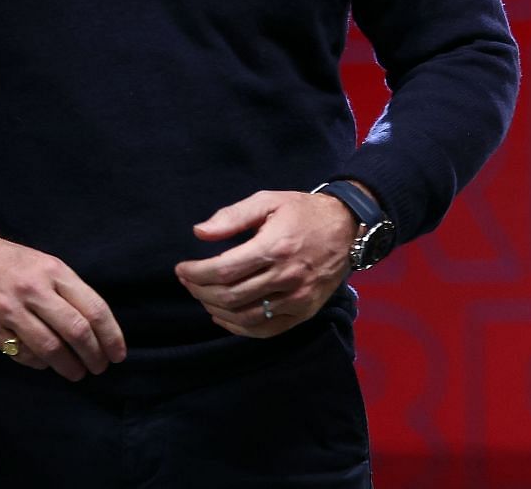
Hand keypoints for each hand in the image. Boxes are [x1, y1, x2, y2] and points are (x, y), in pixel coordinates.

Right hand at [0, 224, 126, 379]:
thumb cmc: (10, 262)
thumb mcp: (45, 264)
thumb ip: (67, 291)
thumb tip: (94, 326)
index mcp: (54, 272)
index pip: (93, 308)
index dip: (111, 335)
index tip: (118, 353)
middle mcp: (34, 291)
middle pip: (76, 331)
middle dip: (93, 354)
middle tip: (100, 367)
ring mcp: (9, 311)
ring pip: (50, 348)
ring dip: (68, 366)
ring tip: (76, 372)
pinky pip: (22, 354)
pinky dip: (39, 363)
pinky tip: (46, 363)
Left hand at [174, 190, 356, 338]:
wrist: (348, 227)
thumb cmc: (303, 212)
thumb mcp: (269, 201)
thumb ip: (233, 216)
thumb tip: (199, 233)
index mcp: (276, 247)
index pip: (224, 270)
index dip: (196, 273)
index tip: (182, 269)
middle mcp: (287, 277)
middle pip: (230, 296)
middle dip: (200, 291)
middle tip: (189, 281)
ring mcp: (297, 299)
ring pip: (244, 317)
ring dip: (215, 310)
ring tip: (204, 296)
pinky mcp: (304, 312)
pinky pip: (264, 330)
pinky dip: (238, 328)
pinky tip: (224, 316)